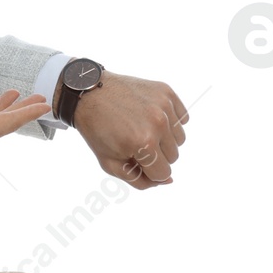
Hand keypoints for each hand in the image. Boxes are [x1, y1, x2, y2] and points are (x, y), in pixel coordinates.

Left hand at [70, 70, 186, 189]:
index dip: (148, 171)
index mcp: (143, 144)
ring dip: (164, 139)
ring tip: (143, 128)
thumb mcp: (110, 163)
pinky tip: (150, 116)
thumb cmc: (97, 131)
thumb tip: (169, 180)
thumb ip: (140, 180)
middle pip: (173, 156)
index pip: (163, 173)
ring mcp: (163, 105)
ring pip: (179, 139)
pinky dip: (170, 121)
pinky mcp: (166, 92)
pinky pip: (183, 118)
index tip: (135, 159)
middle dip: (156, 155)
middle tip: (135, 142)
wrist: (89, 94)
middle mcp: (157, 123)